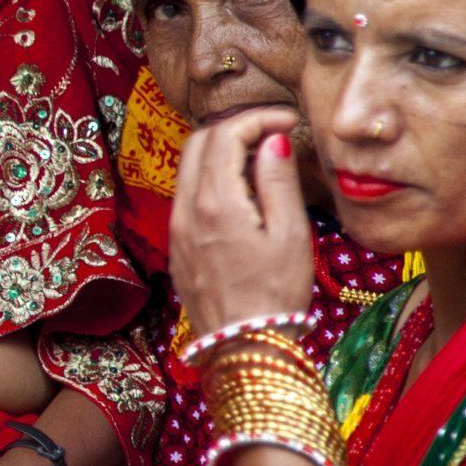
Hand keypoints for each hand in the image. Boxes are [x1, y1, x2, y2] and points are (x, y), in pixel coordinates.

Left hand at [170, 108, 313, 333]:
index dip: (257, 118)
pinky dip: (212, 178)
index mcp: (214, 202)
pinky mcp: (176, 244)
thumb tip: (272, 140)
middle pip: (198, 143)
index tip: (288, 121)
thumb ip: (277, 181)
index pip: (224, 134)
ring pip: (189, 168)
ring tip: (263, 158)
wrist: (242, 346)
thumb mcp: (289, 234)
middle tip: (274, 132)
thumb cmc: (275, 294)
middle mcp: (185, 209)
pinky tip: (243, 191)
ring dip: (221, 151)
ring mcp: (176, 227)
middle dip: (235, 127)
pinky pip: (188, 195)